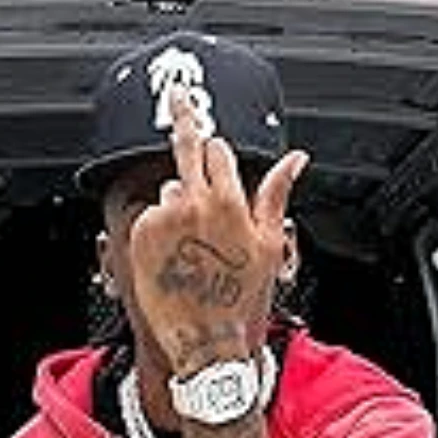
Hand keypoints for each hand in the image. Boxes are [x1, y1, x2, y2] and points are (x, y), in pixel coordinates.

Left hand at [129, 86, 307, 374]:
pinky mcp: (142, 236)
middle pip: (186, 146)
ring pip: (169, 187)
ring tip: (192, 245)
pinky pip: (151, 215)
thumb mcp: (269, 245)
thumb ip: (277, 194)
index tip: (212, 151)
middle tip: (178, 94)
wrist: (207, 343)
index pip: (218, 150)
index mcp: (229, 201)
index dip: (218, 157)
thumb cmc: (240, 300)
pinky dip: (159, 228)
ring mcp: (164, 218)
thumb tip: (296, 158)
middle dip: (184, 121)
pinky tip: (174, 255)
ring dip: (178, 203)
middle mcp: (193, 202)